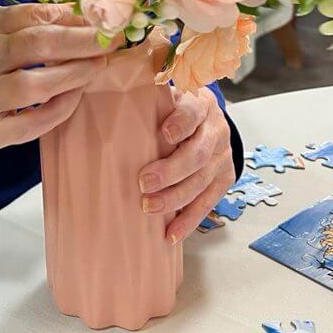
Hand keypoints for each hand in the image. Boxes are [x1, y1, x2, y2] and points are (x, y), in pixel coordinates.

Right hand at [0, 3, 118, 181]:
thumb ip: (22, 20)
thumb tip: (74, 13)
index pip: (32, 16)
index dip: (72, 18)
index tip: (98, 19)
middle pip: (38, 44)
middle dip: (83, 41)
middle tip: (112, 39)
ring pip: (35, 84)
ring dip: (75, 73)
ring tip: (98, 65)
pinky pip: (31, 122)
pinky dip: (58, 108)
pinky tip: (75, 95)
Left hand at [137, 88, 234, 243]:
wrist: (208, 119)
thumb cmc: (176, 111)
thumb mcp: (166, 99)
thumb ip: (148, 104)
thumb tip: (108, 112)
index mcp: (201, 105)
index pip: (193, 112)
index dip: (181, 123)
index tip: (165, 133)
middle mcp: (215, 131)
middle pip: (197, 153)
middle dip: (171, 171)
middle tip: (144, 183)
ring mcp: (222, 157)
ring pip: (202, 181)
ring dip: (175, 198)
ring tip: (150, 207)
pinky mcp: (224, 179)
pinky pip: (207, 203)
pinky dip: (189, 221)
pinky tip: (171, 233)